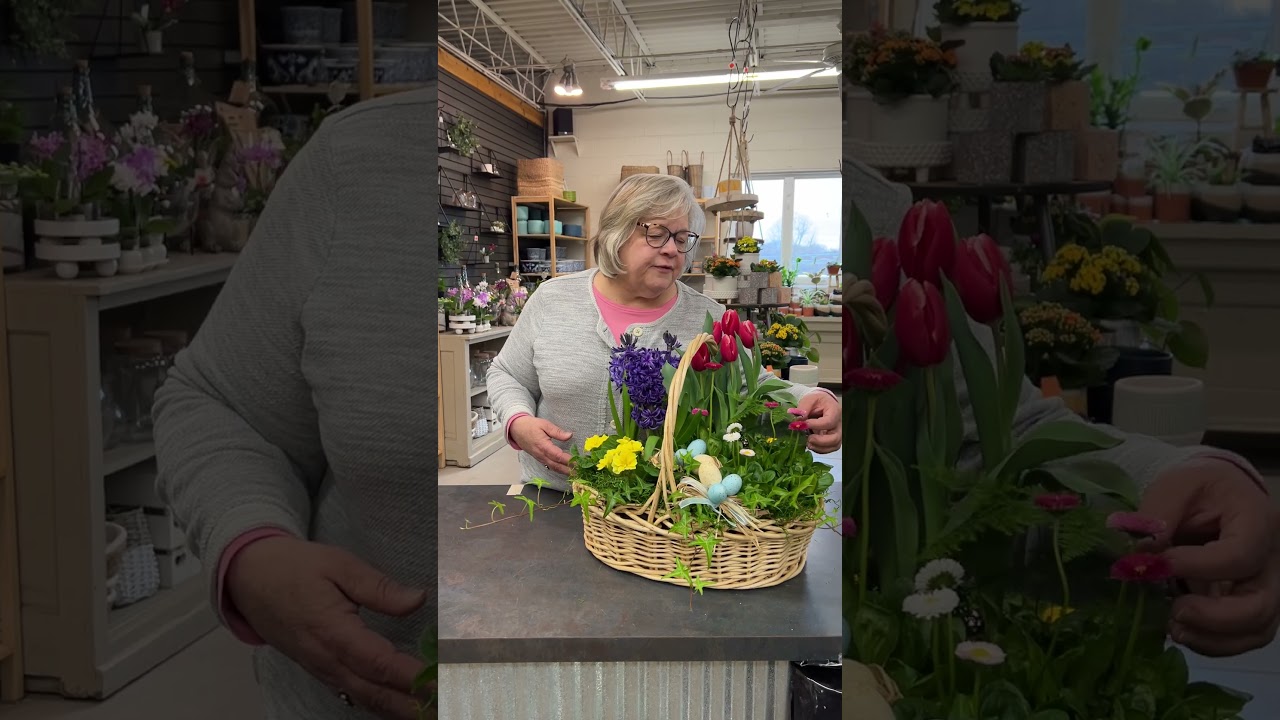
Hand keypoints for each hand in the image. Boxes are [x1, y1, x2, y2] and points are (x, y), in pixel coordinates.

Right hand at [226, 536, 432, 718]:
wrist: (249, 577)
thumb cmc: (296, 567)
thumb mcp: (339, 565)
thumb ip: (379, 587)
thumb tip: (418, 599)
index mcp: (333, 633)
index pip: (380, 664)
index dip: (414, 677)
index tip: (444, 682)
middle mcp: (327, 660)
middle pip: (376, 693)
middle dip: (413, 705)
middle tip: (448, 707)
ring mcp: (322, 670)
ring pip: (366, 699)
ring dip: (400, 709)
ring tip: (434, 711)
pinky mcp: (321, 670)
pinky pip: (354, 695)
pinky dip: (381, 703)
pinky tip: (404, 705)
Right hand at [510, 415, 573, 474]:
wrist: (516, 429)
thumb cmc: (531, 425)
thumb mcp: (544, 424)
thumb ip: (557, 432)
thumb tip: (569, 435)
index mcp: (543, 446)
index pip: (558, 456)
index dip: (568, 460)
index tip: (578, 462)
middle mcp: (541, 454)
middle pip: (556, 465)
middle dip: (568, 470)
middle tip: (579, 473)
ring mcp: (539, 458)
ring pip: (553, 467)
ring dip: (564, 472)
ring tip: (575, 475)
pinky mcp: (539, 458)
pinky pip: (549, 466)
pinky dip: (558, 469)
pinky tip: (565, 470)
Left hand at [797, 391, 841, 453]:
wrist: (821, 404)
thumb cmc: (816, 401)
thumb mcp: (809, 399)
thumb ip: (803, 408)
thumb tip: (798, 420)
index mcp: (835, 411)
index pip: (829, 422)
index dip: (816, 425)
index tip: (803, 425)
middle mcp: (839, 424)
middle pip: (835, 438)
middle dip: (820, 441)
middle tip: (808, 439)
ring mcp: (836, 433)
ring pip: (833, 446)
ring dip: (819, 447)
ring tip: (807, 443)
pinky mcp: (831, 440)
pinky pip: (828, 449)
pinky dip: (818, 449)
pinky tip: (809, 444)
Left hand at [1137, 458, 1279, 656]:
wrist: (1214, 497)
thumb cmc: (1198, 488)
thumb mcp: (1175, 486)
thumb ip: (1157, 514)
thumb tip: (1139, 553)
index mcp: (1257, 522)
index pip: (1241, 555)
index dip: (1199, 567)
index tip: (1159, 564)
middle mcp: (1271, 561)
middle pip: (1260, 605)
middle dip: (1214, 617)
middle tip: (1173, 611)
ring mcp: (1263, 586)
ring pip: (1256, 630)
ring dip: (1212, 638)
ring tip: (1172, 627)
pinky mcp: (1248, 605)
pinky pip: (1242, 637)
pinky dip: (1211, 643)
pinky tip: (1179, 630)